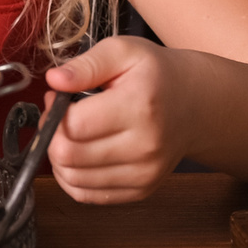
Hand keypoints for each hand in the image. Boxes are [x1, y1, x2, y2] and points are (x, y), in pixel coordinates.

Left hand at [42, 36, 193, 204]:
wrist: (194, 105)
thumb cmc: (156, 76)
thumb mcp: (124, 51)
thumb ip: (86, 64)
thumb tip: (55, 80)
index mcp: (140, 106)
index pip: (73, 125)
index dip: (55, 112)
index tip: (60, 100)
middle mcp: (146, 145)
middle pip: (69, 156)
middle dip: (52, 135)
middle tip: (61, 118)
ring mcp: (145, 173)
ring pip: (73, 180)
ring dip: (60, 158)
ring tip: (72, 134)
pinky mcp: (141, 190)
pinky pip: (87, 195)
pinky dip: (72, 177)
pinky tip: (80, 156)